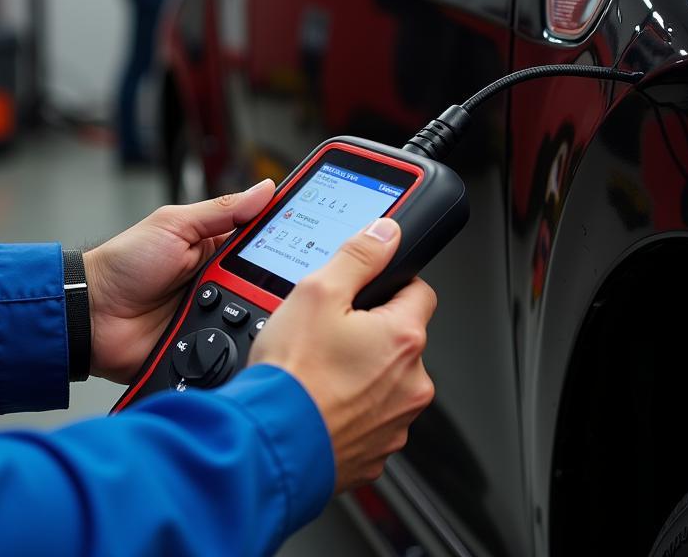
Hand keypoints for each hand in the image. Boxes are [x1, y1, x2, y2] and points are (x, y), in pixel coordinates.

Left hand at [84, 180, 274, 382]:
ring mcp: (214, 315)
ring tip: (256, 306)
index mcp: (217, 248)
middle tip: (294, 277)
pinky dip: (238, 343)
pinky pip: (232, 347)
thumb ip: (222, 210)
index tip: (319, 235)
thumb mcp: (174, 225)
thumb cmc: (123, 263)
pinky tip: (245, 337)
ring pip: (255, 316)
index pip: (264, 241)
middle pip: (266, 282)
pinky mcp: (204, 346)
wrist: (88, 316)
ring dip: (257, 312)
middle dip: (278, 281)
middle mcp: (221, 281)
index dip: (290, 237)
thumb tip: (266, 188)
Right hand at [249, 219, 436, 491]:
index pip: (419, 291)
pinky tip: (319, 403)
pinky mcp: (376, 453)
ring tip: (319, 371)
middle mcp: (412, 383)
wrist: (268, 447)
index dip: (389, 285)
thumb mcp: (318, 292)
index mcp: (404, 338)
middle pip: (400, 338)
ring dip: (361, 374)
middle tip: (329, 334)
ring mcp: (396, 423)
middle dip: (371, 332)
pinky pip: (370, 419)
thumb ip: (358, 256)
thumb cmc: (291, 376)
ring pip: (386, 381)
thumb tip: (385, 233)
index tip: (364, 292)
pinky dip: (350, 411)